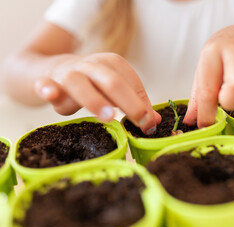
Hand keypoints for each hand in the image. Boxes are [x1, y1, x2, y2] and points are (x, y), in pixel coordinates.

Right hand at [34, 53, 160, 134]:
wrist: (56, 69)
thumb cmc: (94, 83)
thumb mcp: (116, 89)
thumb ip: (135, 104)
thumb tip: (155, 123)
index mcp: (112, 63)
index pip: (131, 82)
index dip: (142, 103)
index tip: (149, 124)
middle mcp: (92, 64)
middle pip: (111, 81)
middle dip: (128, 101)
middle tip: (138, 120)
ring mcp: (69, 72)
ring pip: (79, 82)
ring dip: (94, 99)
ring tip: (108, 116)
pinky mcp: (48, 81)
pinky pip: (45, 84)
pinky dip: (47, 89)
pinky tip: (50, 94)